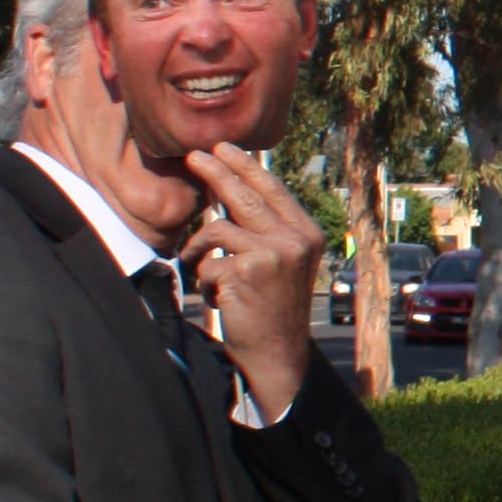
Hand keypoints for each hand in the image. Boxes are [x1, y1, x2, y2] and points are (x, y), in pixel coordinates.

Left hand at [181, 143, 323, 419]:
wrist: (277, 352)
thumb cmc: (273, 306)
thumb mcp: (283, 261)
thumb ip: (268, 230)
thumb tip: (234, 191)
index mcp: (307, 233)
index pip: (272, 189)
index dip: (245, 166)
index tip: (222, 148)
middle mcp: (296, 239)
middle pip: (246, 195)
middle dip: (217, 171)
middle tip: (194, 155)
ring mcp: (275, 253)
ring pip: (219, 226)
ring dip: (200, 246)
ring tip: (198, 263)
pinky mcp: (249, 270)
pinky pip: (208, 258)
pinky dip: (205, 276)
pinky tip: (219, 294)